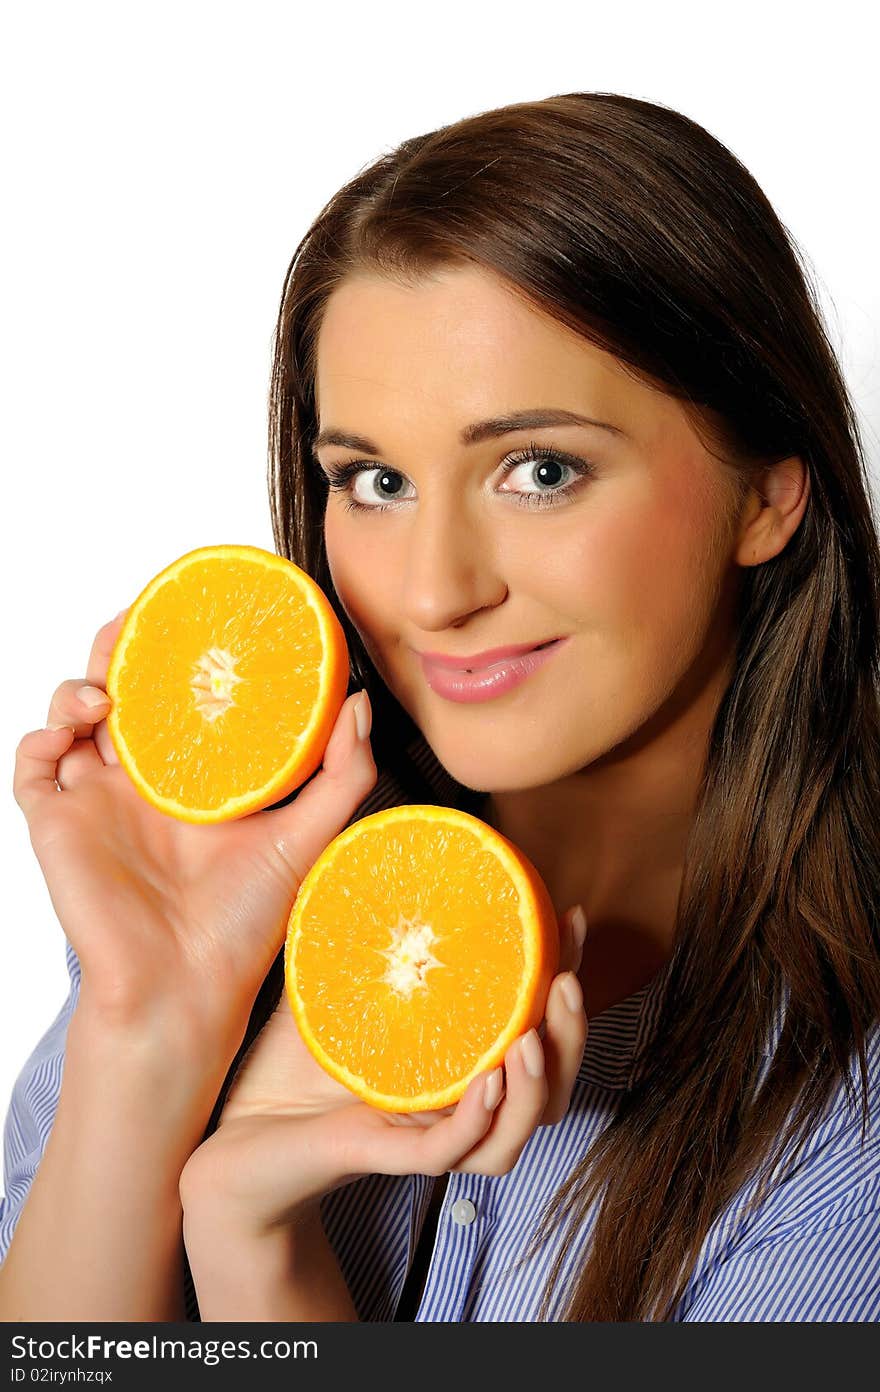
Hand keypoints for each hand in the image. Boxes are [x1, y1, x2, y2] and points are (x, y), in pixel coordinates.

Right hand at [13, 610, 377, 1119]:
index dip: (182, 652)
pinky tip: (76, 728)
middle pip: (122, 690)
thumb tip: (360, 702)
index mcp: (196, 779)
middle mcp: (143, 782)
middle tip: (144, 619)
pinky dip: (42, 736)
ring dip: (81, 684)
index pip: (182, 696)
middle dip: (124, 646)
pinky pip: (33, 767)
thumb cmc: (243, 925)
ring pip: (71, 716)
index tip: (199, 611)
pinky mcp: (59, 824)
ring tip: (109, 686)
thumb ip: (341, 775)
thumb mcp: (306, 838)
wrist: (186, 991)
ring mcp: (97, 800)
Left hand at [178, 903, 587, 1237]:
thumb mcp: (334, 982)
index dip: (563, 977)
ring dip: (536, 1086)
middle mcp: (450, 1103)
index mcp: (452, 1063)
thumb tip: (383, 845)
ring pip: (512, 1130)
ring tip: (532, 1037)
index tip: (572, 917)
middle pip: (545, 1086)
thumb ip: (368, 929)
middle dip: (571, 1037)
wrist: (229, 1136)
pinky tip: (489, 1080)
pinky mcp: (380, 1156)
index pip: (531, 1026)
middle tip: (565, 983)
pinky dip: (477, 1120)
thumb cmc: (288, 1064)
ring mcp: (419, 1135)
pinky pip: (448, 1151)